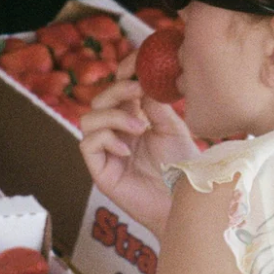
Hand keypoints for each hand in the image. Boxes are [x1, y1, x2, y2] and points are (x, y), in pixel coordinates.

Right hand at [79, 54, 199, 240]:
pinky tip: (128, 150)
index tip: (136, 70)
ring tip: (140, 128)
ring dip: (113, 116)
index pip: (117, 92)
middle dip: (116, 91)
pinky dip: (106, 139)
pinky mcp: (101, 172)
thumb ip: (155, 105)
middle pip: (99, 101)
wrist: (186, 203)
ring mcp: (107, 153)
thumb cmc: (183, 169)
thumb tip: (142, 79)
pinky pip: (87, 144)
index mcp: (134, 120)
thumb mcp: (172, 128)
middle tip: (138, 91)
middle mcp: (117, 134)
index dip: (122, 77)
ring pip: (88, 119)